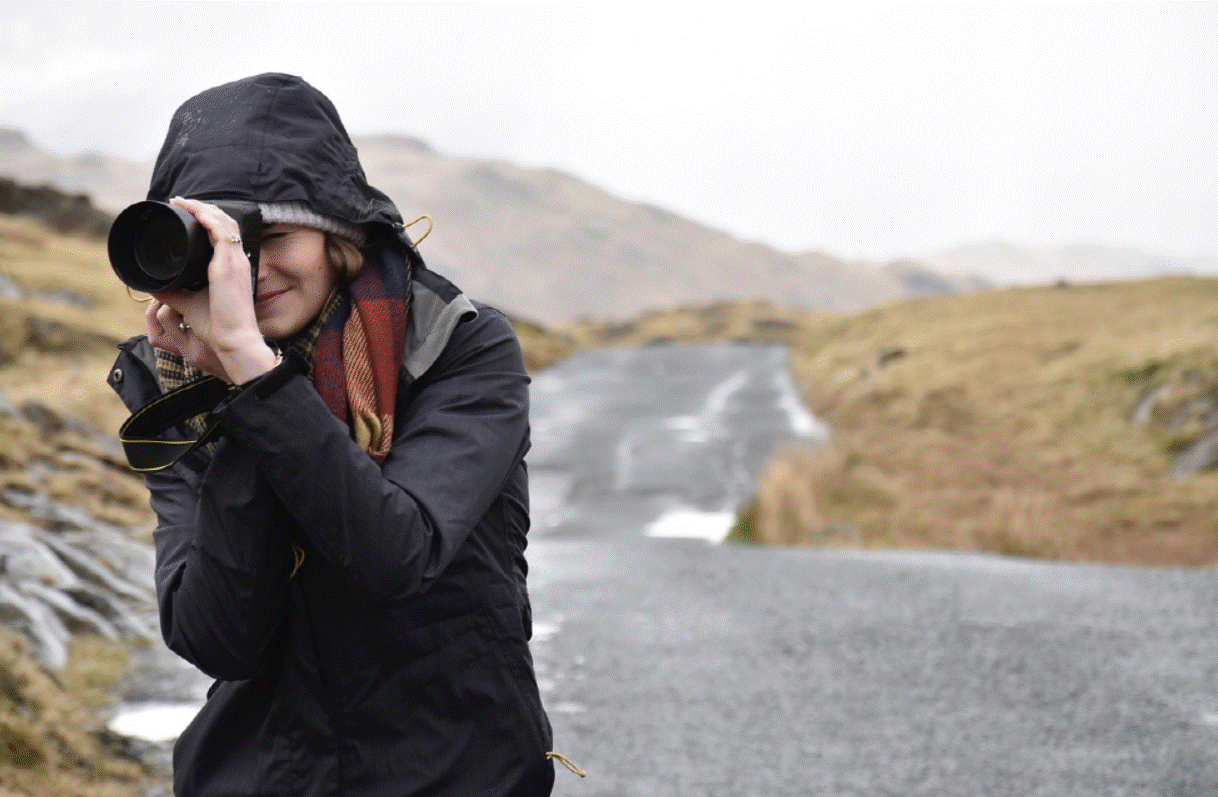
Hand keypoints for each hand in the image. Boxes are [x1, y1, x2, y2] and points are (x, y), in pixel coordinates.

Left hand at [146, 197, 276, 383]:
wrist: (233, 341)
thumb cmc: (218, 328)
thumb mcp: (189, 305)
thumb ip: (172, 293)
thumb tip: (153, 284)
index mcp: (233, 270)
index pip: (226, 237)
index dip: (209, 221)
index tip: (188, 215)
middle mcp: (237, 262)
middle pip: (226, 223)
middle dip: (204, 209)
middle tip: (182, 203)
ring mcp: (235, 261)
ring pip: (224, 221)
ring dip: (203, 208)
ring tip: (183, 201)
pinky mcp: (229, 264)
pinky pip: (219, 230)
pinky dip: (205, 216)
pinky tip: (190, 208)